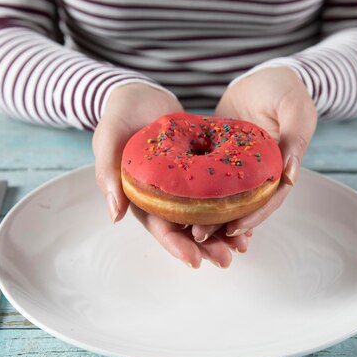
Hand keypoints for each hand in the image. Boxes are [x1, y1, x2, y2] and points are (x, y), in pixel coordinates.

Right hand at [92, 83, 249, 267]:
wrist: (139, 95)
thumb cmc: (118, 117)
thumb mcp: (108, 141)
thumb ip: (107, 175)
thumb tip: (115, 215)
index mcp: (140, 199)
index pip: (159, 229)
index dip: (177, 247)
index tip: (196, 261)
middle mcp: (163, 198)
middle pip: (186, 229)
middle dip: (206, 247)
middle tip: (228, 260)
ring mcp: (182, 186)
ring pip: (204, 215)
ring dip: (223, 232)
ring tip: (244, 245)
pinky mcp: (197, 172)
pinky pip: (216, 192)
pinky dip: (231, 205)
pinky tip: (249, 213)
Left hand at [191, 67, 316, 241]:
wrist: (265, 77)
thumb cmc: (285, 90)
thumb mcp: (295, 108)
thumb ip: (295, 138)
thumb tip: (289, 175)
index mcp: (280, 168)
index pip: (269, 200)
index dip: (253, 217)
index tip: (233, 229)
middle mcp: (260, 174)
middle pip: (244, 206)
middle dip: (224, 224)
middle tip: (199, 236)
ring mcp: (239, 169)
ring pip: (225, 199)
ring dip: (209, 216)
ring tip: (187, 230)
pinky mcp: (221, 158)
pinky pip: (209, 181)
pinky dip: (199, 195)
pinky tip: (180, 207)